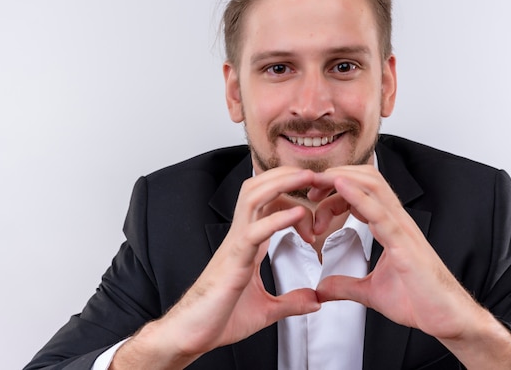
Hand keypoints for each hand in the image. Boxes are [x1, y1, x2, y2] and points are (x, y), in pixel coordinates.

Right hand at [112, 167, 320, 368]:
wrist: (191, 336)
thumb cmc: (219, 318)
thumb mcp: (266, 310)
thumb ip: (292, 302)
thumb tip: (315, 301)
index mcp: (249, 242)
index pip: (269, 202)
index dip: (294, 195)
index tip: (319, 208)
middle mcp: (241, 236)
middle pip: (259, 187)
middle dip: (287, 174)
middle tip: (317, 174)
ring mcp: (235, 245)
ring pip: (253, 197)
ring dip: (282, 183)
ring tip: (308, 178)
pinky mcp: (233, 260)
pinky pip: (255, 230)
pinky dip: (278, 218)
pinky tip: (299, 214)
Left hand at [311, 165, 510, 368]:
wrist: (448, 319)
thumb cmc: (420, 301)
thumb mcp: (371, 292)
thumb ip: (345, 285)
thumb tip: (322, 287)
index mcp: (389, 227)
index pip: (361, 192)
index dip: (335, 189)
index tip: (313, 198)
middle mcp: (396, 221)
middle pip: (366, 179)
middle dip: (335, 176)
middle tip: (309, 188)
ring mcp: (402, 229)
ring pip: (374, 186)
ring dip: (343, 179)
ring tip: (319, 181)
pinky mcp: (405, 244)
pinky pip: (381, 213)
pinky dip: (359, 196)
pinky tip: (341, 186)